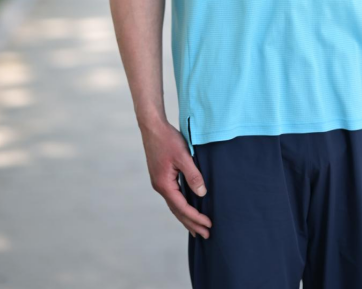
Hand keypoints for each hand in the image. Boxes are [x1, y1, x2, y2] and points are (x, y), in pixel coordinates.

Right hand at [139, 117, 212, 238]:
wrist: (152, 127)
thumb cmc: (168, 140)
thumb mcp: (183, 156)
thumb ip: (193, 175)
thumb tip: (202, 193)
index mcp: (164, 185)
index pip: (182, 208)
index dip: (196, 218)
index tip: (209, 225)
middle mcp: (160, 187)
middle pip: (177, 211)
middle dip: (191, 224)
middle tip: (205, 235)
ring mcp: (160, 182)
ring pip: (174, 205)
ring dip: (186, 217)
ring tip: (197, 229)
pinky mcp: (161, 177)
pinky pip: (173, 197)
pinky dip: (182, 206)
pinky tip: (188, 208)